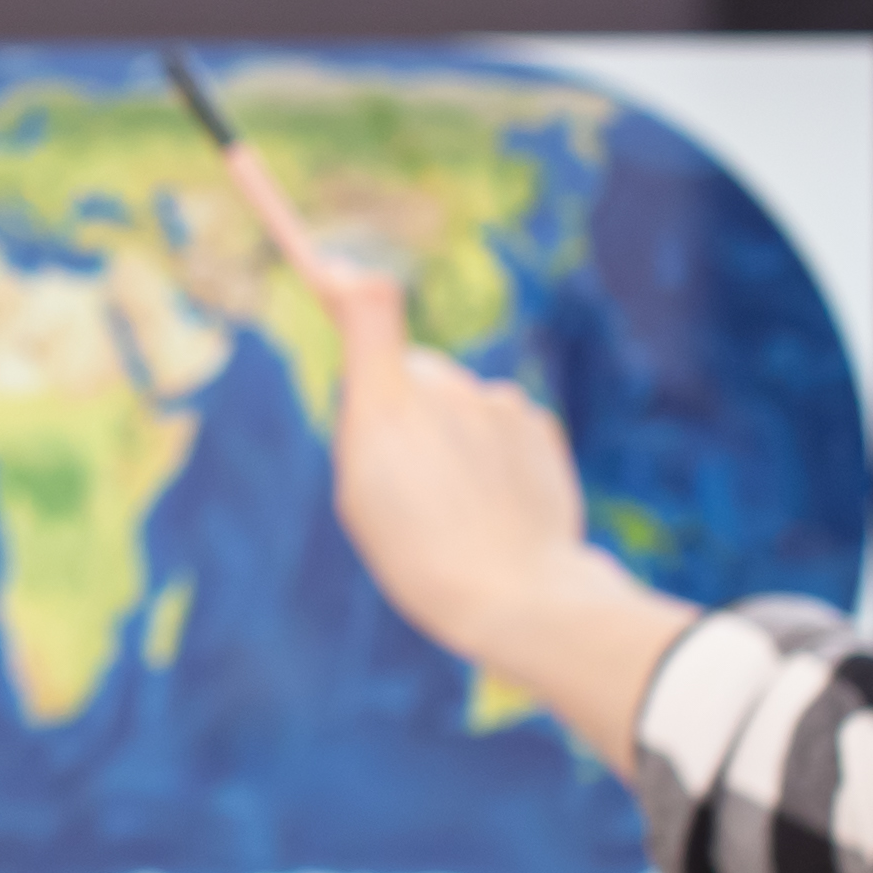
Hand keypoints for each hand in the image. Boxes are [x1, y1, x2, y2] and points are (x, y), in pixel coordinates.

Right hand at [299, 250, 593, 654]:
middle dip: (405, 406)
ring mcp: (498, 402)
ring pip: (460, 401)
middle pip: (413, 373)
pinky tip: (493, 502)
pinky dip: (493, 452)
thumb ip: (364, 411)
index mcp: (386, 405)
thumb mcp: (361, 490)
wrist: (516, 596)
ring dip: (453, 435)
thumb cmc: (418, 553)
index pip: (367, 304)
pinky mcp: (537, 423)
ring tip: (456, 505)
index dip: (347, 284)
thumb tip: (374, 361)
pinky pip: (501, 422)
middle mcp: (445, 388)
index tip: (335, 276)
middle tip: (403, 478)